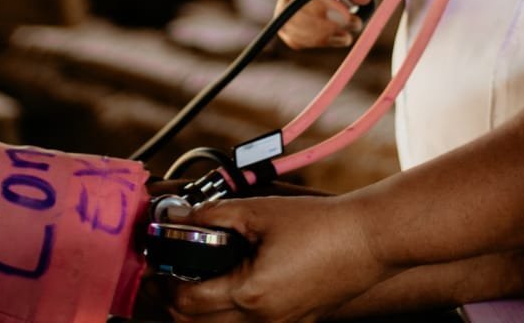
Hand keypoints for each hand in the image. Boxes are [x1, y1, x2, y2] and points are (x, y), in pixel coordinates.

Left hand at [165, 194, 391, 322]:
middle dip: (173, 303)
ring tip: (190, 280)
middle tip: (162, 277)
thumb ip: (213, 216)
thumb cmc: (321, 225)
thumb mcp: (260, 212)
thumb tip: (179, 218)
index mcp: (250, 294)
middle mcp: (262, 320)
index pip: (186, 302)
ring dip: (197, 313)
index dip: (163, 284)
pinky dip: (225, 313)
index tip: (154, 265)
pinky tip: (226, 286)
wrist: (368, 241)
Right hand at [277, 0, 407, 48]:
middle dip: (317, 29)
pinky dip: (324, 33)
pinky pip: (308, 22)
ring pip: (293, 24)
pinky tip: (348, 26)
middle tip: (353, 26)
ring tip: (352, 28)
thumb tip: (357, 0)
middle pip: (287, 14)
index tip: (346, 17)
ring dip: (319, 35)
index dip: (313, 12)